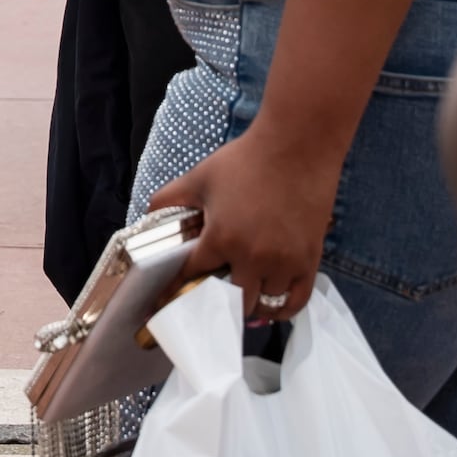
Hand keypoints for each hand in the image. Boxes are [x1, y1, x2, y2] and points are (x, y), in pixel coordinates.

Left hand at [151, 125, 342, 322]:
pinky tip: (271, 306)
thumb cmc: (246, 160)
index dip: (175, 291)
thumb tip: (148, 216)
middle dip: (216, 304)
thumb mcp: (199, 176)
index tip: (166, 304)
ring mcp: (284, 262)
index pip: (191, 278)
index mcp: (221, 238)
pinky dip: (281, 310)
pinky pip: (295, 302)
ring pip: (263, 305)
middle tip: (210, 300)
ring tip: (240, 300)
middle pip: (231, 302)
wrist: (297, 145)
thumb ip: (168, 198)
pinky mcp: (308, 260)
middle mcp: (252, 257)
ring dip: (249, 306)